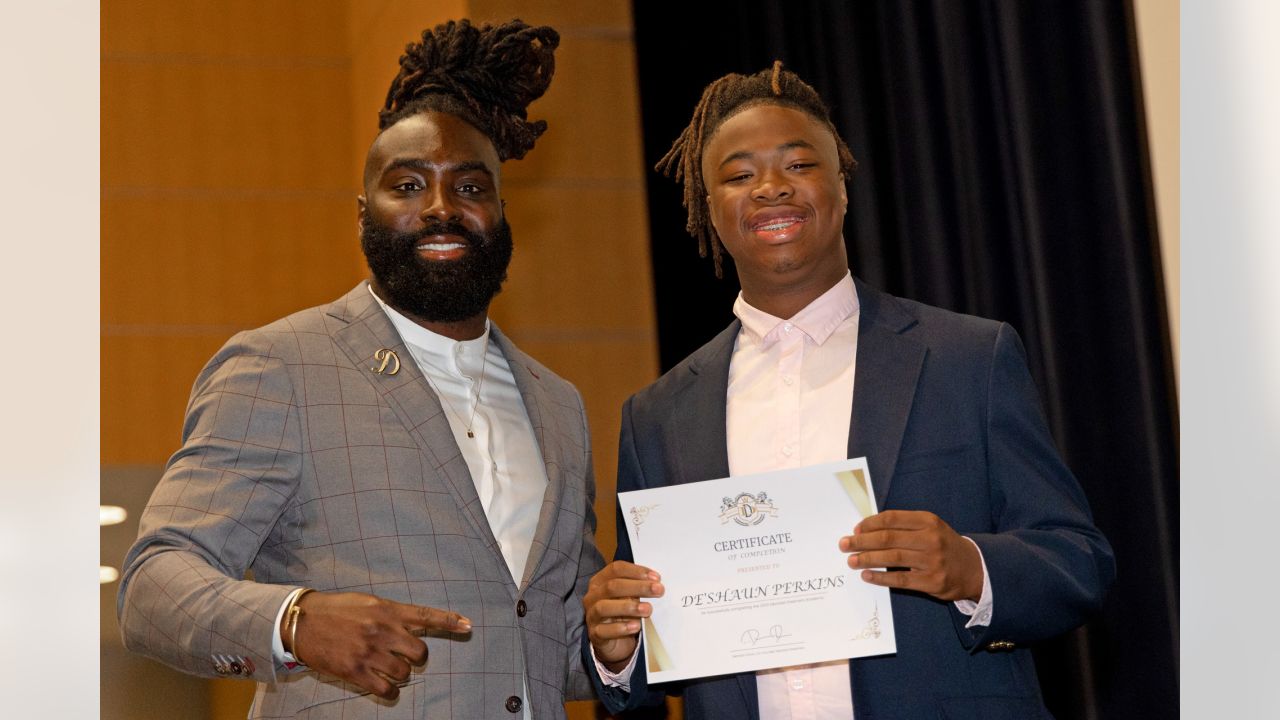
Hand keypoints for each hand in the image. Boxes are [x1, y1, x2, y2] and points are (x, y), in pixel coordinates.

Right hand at [285, 591, 471, 699]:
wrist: (302, 623)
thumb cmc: (336, 610)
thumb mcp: (368, 603)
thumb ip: (392, 614)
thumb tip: (414, 626)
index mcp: (387, 609)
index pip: (425, 615)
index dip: (450, 621)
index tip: (469, 626)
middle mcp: (382, 629)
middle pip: (419, 652)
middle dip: (416, 658)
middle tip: (403, 656)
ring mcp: (369, 652)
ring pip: (405, 673)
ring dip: (401, 675)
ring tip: (388, 669)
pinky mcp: (356, 671)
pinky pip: (386, 689)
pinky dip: (391, 691)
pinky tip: (386, 686)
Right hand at [583, 561, 662, 670]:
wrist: (614, 641)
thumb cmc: (623, 613)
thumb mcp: (629, 597)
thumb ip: (638, 589)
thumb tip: (657, 585)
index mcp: (600, 581)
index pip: (616, 569)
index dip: (636, 571)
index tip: (656, 578)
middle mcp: (593, 596)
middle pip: (612, 586)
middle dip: (638, 587)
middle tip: (659, 590)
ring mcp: (591, 615)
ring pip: (604, 607)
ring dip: (628, 607)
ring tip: (648, 609)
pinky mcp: (594, 634)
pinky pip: (604, 631)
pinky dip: (620, 628)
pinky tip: (635, 626)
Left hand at [839, 510, 982, 601]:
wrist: (975, 568)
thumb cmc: (944, 545)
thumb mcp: (930, 527)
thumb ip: (904, 526)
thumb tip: (867, 529)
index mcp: (928, 521)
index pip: (892, 519)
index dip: (870, 524)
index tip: (856, 529)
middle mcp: (930, 539)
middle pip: (888, 538)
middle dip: (862, 541)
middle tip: (844, 545)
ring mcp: (932, 561)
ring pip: (891, 558)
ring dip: (867, 559)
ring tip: (851, 561)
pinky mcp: (932, 582)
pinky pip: (900, 579)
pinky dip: (880, 578)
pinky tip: (867, 576)